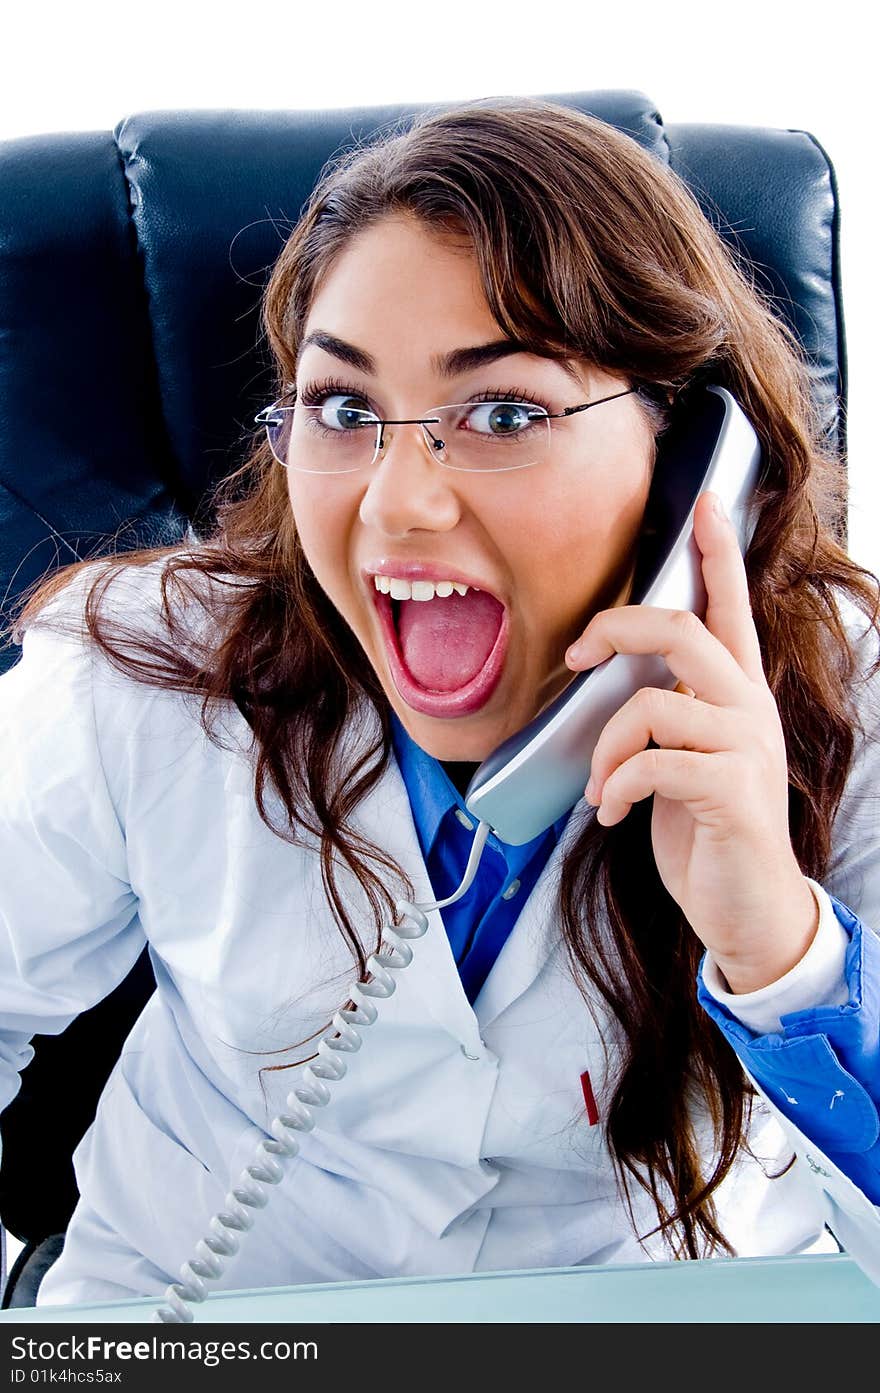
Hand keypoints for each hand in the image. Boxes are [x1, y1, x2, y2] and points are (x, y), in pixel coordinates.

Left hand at [565, 491, 818, 993]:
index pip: (730, 607)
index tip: (706, 499)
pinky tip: (610, 812)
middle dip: (619, 627)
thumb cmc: (707, 827)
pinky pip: (653, 766)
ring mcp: (745, 748)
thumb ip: (665, 714)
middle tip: (577, 653)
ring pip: (654, 704)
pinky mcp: (732, 792)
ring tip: (599, 787)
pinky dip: (615, 787)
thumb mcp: (685, 759)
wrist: (746, 905)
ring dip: (607, 746)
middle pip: (683, 629)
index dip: (718, 551)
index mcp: (735, 694)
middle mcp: (747, 709)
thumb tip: (610, 687)